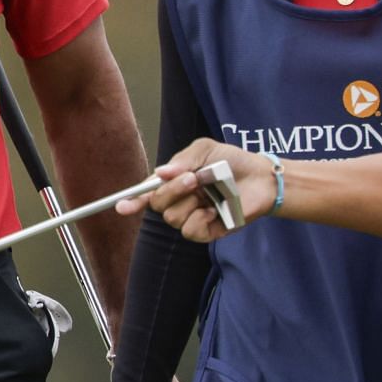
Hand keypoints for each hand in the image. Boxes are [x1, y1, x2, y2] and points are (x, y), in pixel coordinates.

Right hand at [116, 139, 277, 242]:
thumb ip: (182, 160)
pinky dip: (200, 219)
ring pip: (172, 219)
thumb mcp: (205, 150)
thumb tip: (159, 174)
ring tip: (209, 192)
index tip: (121, 205)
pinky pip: (190, 232)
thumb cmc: (232, 161)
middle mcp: (181, 200)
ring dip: (188, 203)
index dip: (133, 200)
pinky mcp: (208, 231)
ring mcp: (193, 216)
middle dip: (172, 191)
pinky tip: (214, 210)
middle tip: (193, 178)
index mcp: (175, 181)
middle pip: (158, 205)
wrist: (260, 177)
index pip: (148, 194)